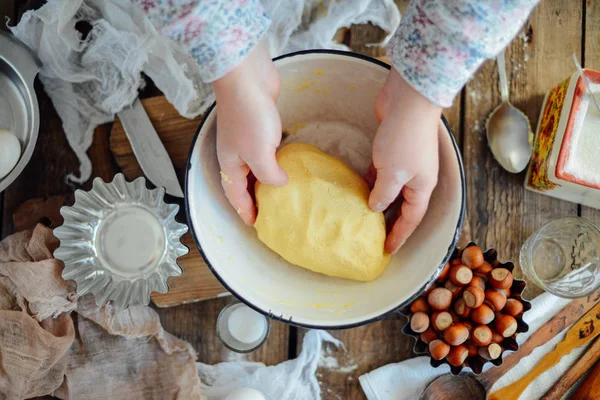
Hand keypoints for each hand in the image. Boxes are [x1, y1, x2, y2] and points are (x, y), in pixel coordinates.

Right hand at [213, 41, 286, 224]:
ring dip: (266, 181)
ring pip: (256, 168)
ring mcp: (247, 140)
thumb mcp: (259, 155)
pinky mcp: (260, 126)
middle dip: (254, 199)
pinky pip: (267, 151)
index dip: (245, 211)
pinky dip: (275, 162)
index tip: (256, 224)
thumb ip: (269, 175)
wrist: (247, 78)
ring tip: (281, 193)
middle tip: (270, 213)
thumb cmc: (249, 117)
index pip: (236, 196)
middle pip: (244, 184)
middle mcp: (236, 155)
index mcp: (230, 164)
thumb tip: (280, 183)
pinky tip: (287, 165)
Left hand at [367, 68, 441, 253]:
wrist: (408, 101)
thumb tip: (375, 206)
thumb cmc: (404, 139)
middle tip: (374, 237)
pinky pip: (382, 173)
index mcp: (422, 187)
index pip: (411, 219)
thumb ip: (382, 194)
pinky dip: (372, 182)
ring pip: (391, 189)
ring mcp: (405, 163)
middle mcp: (416, 177)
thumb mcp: (392, 174)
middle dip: (390, 222)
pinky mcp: (392, 149)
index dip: (399, 236)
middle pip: (402, 206)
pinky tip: (358, 188)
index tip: (387, 250)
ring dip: (378, 201)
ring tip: (363, 216)